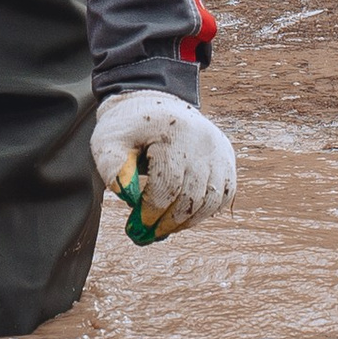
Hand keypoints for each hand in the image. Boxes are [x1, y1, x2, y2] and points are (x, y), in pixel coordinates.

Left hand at [91, 88, 237, 244]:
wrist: (156, 103)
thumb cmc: (130, 127)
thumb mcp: (110, 140)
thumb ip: (111, 166)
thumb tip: (126, 195)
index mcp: (174, 132)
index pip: (168, 184)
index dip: (153, 211)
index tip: (136, 226)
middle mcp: (203, 141)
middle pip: (192, 196)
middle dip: (168, 222)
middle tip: (148, 235)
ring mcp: (219, 149)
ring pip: (210, 200)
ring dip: (187, 222)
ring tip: (164, 228)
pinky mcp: (227, 157)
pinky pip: (223, 194)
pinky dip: (205, 211)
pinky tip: (184, 217)